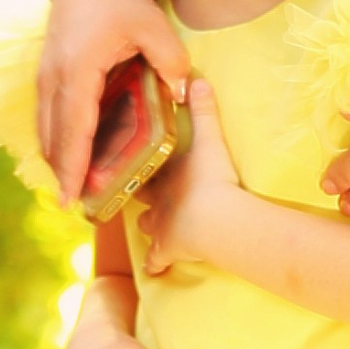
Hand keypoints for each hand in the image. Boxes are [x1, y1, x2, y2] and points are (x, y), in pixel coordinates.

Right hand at [37, 0, 189, 199]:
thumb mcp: (153, 25)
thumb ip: (171, 61)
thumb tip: (181, 95)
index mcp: (78, 72)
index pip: (74, 131)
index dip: (74, 168)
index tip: (72, 198)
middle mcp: (54, 79)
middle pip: (54, 138)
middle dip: (64, 173)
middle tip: (78, 205)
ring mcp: (46, 76)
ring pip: (46, 129)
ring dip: (57, 158)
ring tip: (74, 186)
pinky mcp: (46, 73)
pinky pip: (46, 115)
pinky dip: (55, 138)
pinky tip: (68, 153)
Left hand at [134, 67, 228, 272]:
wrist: (218, 220)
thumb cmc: (211, 178)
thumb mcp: (210, 139)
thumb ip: (204, 111)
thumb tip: (198, 79)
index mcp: (163, 174)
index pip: (146, 168)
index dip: (139, 166)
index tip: (131, 162)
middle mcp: (156, 202)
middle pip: (143, 198)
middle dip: (141, 196)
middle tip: (141, 193)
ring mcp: (160, 228)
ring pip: (147, 228)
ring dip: (149, 228)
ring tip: (150, 228)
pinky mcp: (168, 251)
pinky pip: (157, 261)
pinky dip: (155, 265)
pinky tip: (154, 270)